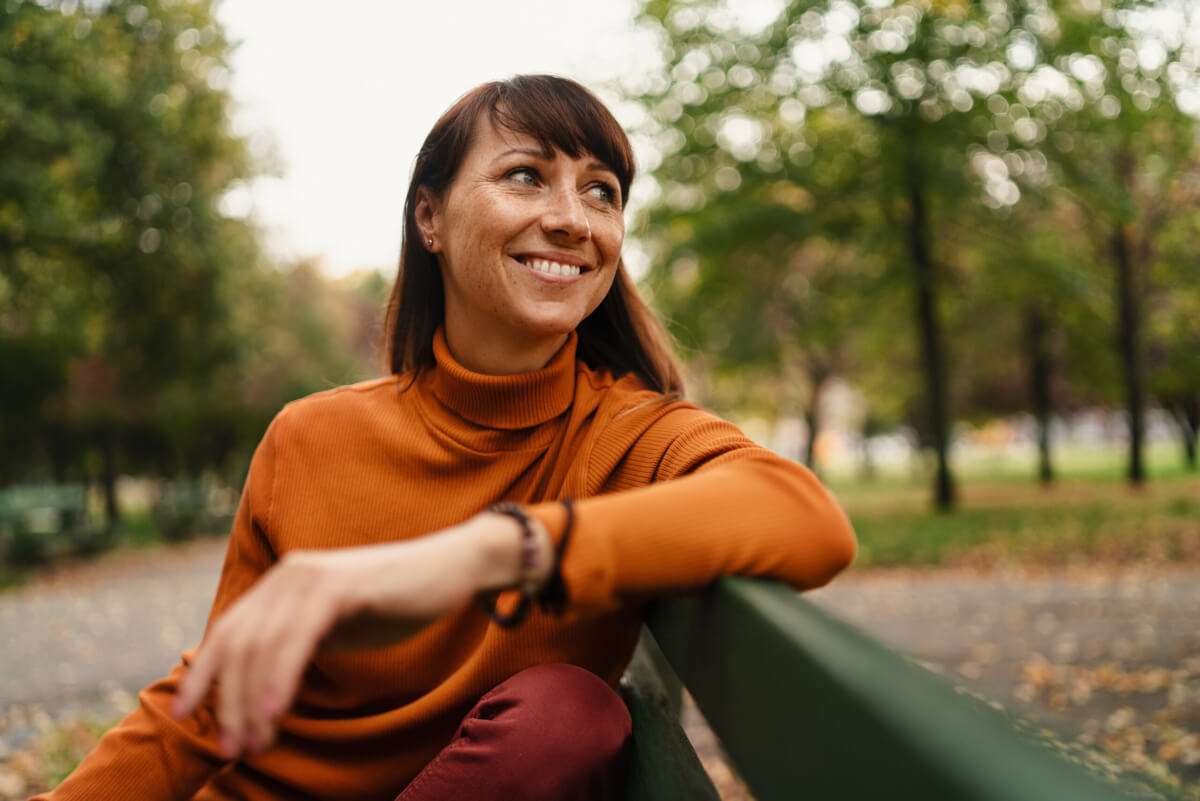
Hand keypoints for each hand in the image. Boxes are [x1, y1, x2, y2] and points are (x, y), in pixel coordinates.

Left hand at [170, 513, 545, 758]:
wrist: (450, 569)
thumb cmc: (394, 603)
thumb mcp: (334, 626)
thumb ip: (297, 644)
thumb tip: (257, 690)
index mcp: (281, 583)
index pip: (226, 633)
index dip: (202, 677)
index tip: (185, 718)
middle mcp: (287, 575)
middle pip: (237, 646)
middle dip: (228, 703)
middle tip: (234, 750)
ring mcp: (311, 577)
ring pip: (261, 647)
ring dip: (252, 702)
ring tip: (258, 743)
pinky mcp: (339, 586)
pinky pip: (297, 638)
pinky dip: (281, 678)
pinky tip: (278, 711)